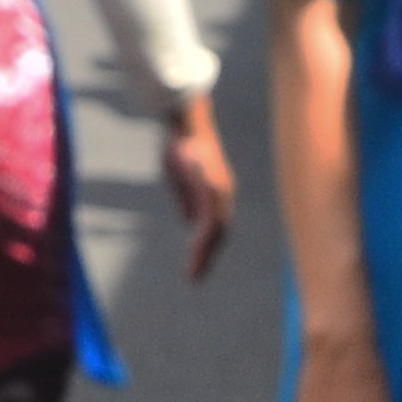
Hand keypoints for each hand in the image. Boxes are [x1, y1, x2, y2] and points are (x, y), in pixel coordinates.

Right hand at [163, 93, 236, 276]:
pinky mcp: (212, 191)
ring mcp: (220, 193)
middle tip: (193, 279)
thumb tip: (187, 221)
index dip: (205, 246)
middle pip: (218, 233)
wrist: (184, 122)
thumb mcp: (178, 177)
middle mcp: (223, 195)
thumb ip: (185, 199)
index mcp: (215, 192)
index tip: (194, 263)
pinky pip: (209, 223)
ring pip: (216, 233)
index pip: (213, 225)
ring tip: (192, 275)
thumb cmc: (179, 144)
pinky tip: (194, 255)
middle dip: (205, 258)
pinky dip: (202, 242)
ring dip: (203, 256)